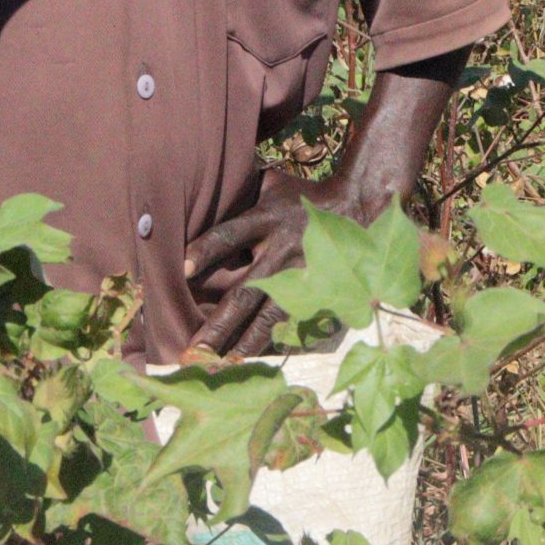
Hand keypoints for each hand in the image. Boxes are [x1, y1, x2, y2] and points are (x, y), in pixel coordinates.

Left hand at [181, 167, 379, 358]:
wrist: (360, 204)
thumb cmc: (303, 196)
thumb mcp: (271, 184)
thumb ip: (240, 189)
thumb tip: (202, 179)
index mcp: (266, 219)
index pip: (229, 234)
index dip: (207, 250)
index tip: (185, 270)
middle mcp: (281, 250)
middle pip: (246, 291)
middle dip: (220, 322)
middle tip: (196, 348)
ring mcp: (303, 276)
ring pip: (270, 315)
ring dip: (246, 342)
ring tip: (225, 365)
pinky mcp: (322, 292)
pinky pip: (297, 322)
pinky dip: (279, 341)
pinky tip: (262, 361)